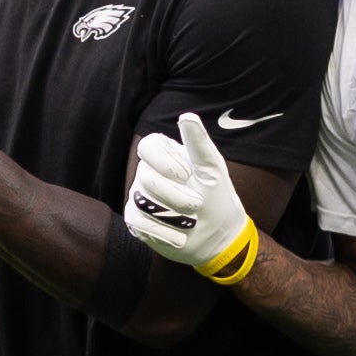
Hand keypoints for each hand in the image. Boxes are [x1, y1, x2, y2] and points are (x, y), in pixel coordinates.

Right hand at [125, 113, 253, 274]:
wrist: (218, 237)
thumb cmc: (217, 198)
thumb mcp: (213, 170)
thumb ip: (199, 143)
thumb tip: (187, 116)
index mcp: (167, 155)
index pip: (148, 146)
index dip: (164, 161)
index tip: (186, 175)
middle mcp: (149, 173)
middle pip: (146, 175)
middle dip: (175, 194)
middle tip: (197, 204)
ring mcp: (141, 196)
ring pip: (141, 200)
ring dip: (170, 214)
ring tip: (191, 222)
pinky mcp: (138, 220)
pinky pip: (137, 221)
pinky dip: (160, 231)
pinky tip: (179, 238)